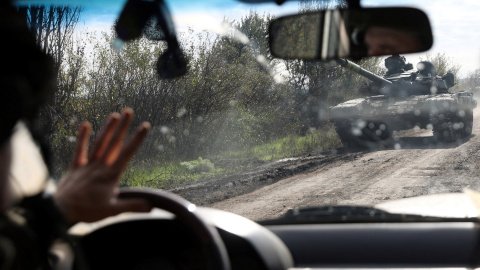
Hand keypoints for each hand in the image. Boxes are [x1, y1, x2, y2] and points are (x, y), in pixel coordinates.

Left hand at [54, 108, 151, 224]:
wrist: (61, 211)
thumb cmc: (87, 211)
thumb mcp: (112, 211)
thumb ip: (132, 206)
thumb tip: (151, 206)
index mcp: (111, 175)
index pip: (127, 153)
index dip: (137, 138)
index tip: (145, 125)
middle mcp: (100, 166)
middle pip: (114, 143)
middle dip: (123, 127)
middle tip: (129, 110)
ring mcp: (87, 165)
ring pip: (99, 143)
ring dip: (107, 128)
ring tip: (115, 114)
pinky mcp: (76, 167)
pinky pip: (79, 150)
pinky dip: (82, 137)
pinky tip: (85, 124)